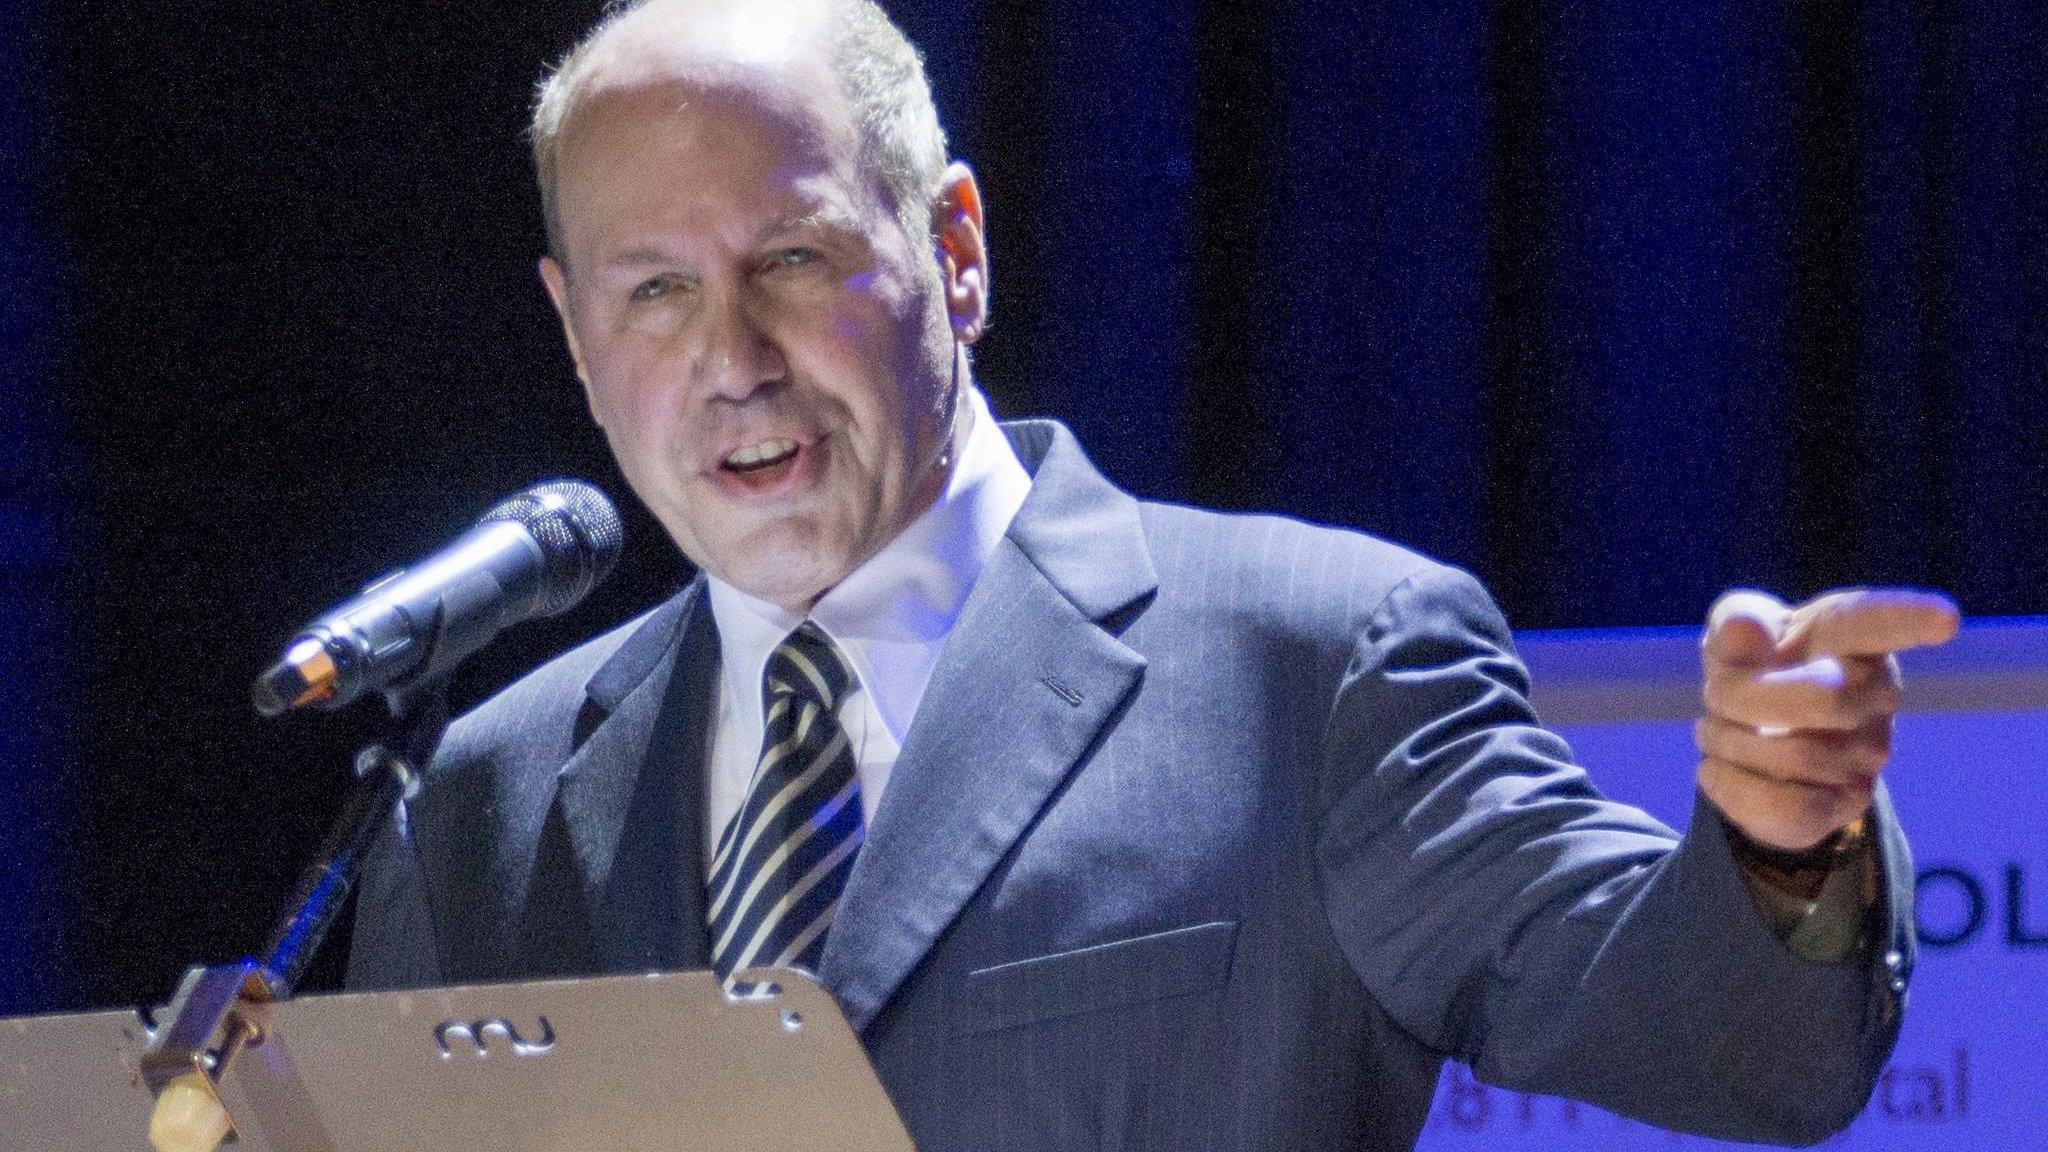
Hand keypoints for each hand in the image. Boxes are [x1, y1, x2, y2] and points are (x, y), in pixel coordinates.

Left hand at [1696, 587, 1958, 850]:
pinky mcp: (1848, 801)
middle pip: (1826, 697)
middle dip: (1743, 698)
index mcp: (1845, 631)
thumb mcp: (1732, 639)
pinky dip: (1732, 788)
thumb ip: (1734, 628)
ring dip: (1729, 743)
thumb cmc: (1748, 668)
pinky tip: (1724, 770)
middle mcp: (1875, 688)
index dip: (1909, 618)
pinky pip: (1784, 808)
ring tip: (1727, 730)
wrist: (1748, 739)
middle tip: (1717, 694)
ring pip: (1795, 757)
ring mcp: (1871, 750)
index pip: (1877, 621)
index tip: (1943, 618)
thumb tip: (1743, 630)